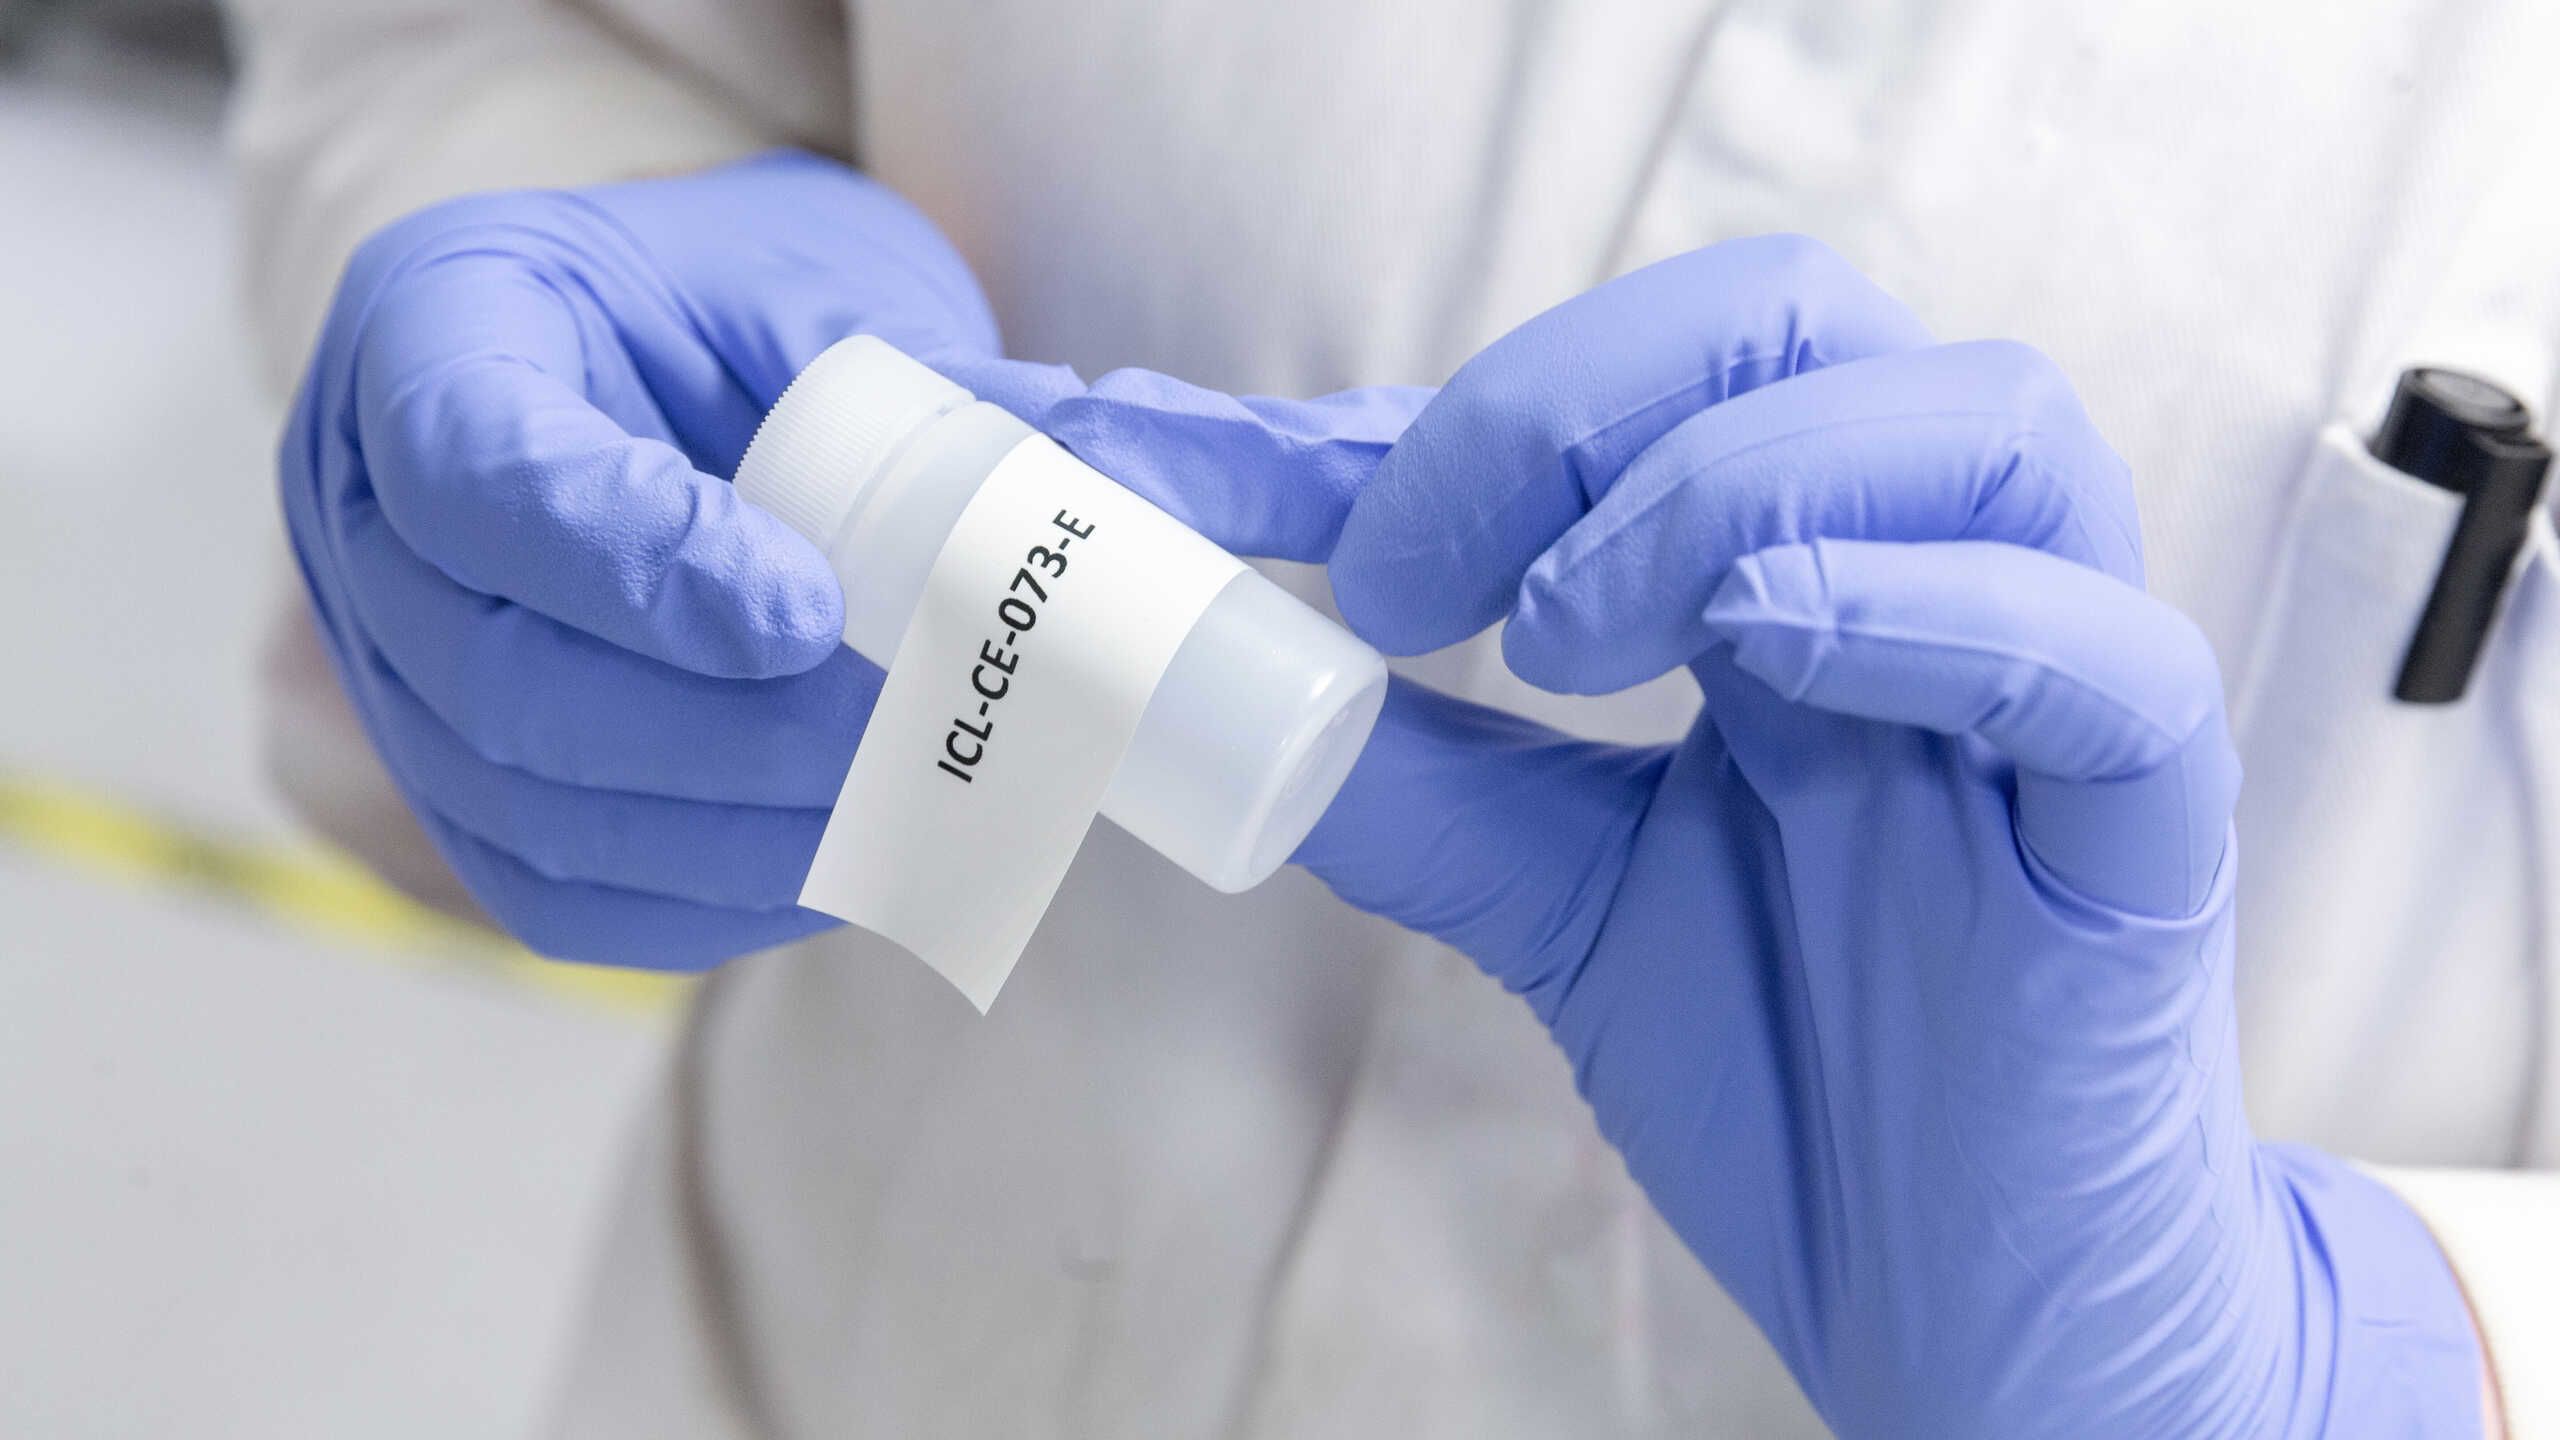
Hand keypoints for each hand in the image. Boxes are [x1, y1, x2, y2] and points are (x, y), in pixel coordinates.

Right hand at [280, 149, 1422, 965]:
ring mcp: (381, 677)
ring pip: (544, 818)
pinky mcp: (455, 806)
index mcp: (435, 333)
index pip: (487, 467)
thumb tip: (1263, 503)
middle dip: (746, 736)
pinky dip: (733, 897)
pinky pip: (577, 900)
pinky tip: (866, 859)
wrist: (636, 380)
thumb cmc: (744, 313)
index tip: (811, 614)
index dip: (642, 561)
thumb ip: (991, 401)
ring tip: (945, 803)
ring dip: (760, 833)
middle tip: (942, 738)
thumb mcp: (843, 295)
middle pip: (514, 684)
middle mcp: (364, 520)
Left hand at [1279, 240, 2482, 1433]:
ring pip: (1980, 424)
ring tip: (1565, 630)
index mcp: (1788, 570)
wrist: (1943, 1286)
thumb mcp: (1552, 891)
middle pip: (1800, 322)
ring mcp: (2053, 683)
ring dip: (1729, 481)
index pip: (1635, 383)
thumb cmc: (1785, 1060)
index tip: (1235, 485)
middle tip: (1412, 565)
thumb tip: (1224, 671)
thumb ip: (1414, 776)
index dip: (1429, 410)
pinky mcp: (2150, 823)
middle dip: (1573, 398)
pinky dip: (1929, 605)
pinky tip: (1761, 646)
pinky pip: (2103, 652)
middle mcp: (1926, 576)